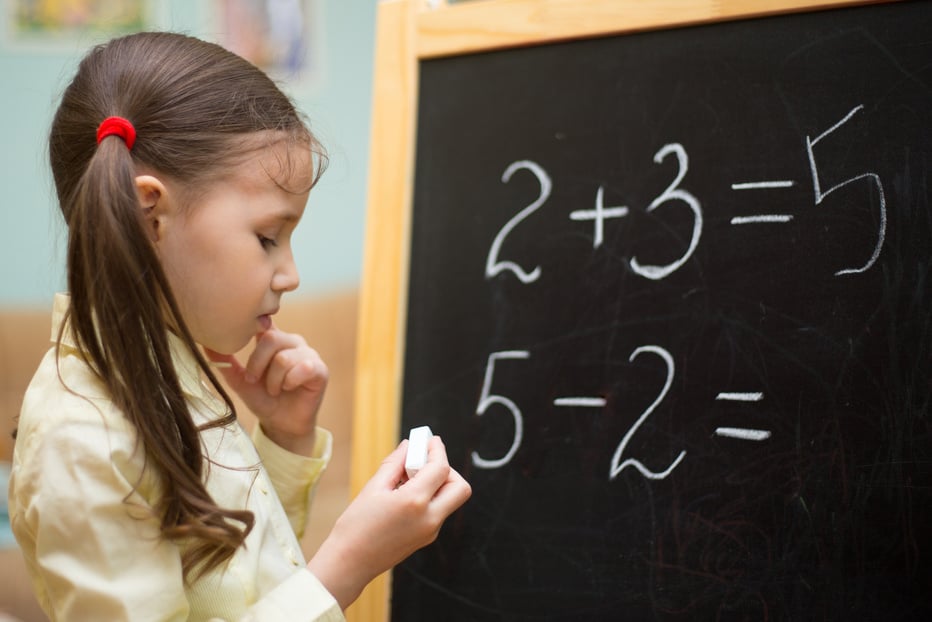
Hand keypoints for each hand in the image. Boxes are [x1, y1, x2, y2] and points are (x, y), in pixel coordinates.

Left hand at [205, 324, 327, 455]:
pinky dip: (290, 381)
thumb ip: (226, 362)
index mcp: (274, 339)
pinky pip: (303, 368)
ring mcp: (308, 354)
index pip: (264, 323)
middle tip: (254, 380)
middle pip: (271, 338)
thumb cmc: (263, 399)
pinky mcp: (320, 369)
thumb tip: (203, 343)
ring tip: (275, 390)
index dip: (254, 325)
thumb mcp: (239, 380)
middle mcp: (292, 342)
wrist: (281, 424)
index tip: (241, 335)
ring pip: (284, 358)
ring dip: (274, 380)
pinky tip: (290, 388)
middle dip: (257, 364)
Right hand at [307, 436, 471, 608]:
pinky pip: (439, 511)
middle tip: (424, 463)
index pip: (440, 468)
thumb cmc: (356, 526)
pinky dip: (430, 497)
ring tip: (409, 479)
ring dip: (438, 483)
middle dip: (447, 470)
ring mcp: (431, 531)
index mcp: (414, 502)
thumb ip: (395, 463)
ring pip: (450, 499)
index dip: (437, 450)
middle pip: (460, 487)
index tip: (430, 440)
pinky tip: (406, 494)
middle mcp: (429, 518)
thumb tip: (409, 446)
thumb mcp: (374, 488)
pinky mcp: (427, 538)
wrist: (350, 563)